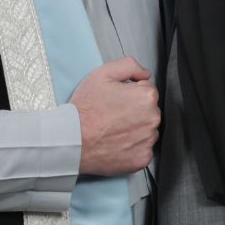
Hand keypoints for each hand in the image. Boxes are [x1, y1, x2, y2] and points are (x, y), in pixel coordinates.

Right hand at [70, 58, 159, 175]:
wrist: (71, 140)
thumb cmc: (85, 110)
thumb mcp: (103, 74)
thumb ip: (129, 66)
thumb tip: (145, 74)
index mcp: (146, 96)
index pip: (147, 90)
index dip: (130, 93)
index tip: (116, 100)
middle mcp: (152, 119)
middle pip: (149, 111)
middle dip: (134, 111)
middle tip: (112, 115)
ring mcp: (148, 140)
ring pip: (146, 130)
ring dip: (135, 129)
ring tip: (112, 129)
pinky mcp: (142, 158)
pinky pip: (142, 149)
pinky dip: (132, 147)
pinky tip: (116, 142)